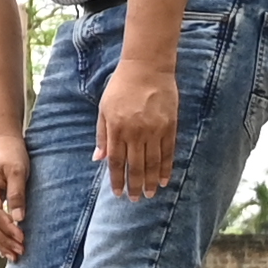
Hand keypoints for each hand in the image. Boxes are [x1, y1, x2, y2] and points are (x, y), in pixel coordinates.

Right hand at [0, 127, 28, 260]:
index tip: (21, 238)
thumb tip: (18, 220)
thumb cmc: (12, 154)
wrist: (4, 142)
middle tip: (19, 253)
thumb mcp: (18, 171)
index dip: (7, 227)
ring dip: (1, 242)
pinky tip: (5, 249)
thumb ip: (17, 194)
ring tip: (14, 256)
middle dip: (4, 240)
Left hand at [92, 49, 181, 199]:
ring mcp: (154, 130)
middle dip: (135, 186)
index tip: (118, 193)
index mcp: (117, 128)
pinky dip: (166, 168)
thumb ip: (102, 134)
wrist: (147, 67)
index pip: (116, 161)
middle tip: (136, 199)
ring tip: (150, 194)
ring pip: (153, 163)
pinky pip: (168, 152)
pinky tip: (165, 179)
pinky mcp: (169, 126)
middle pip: (135, 166)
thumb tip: (97, 158)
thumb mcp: (104, 108)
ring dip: (151, 181)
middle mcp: (135, 132)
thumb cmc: (121, 87)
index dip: (117, 179)